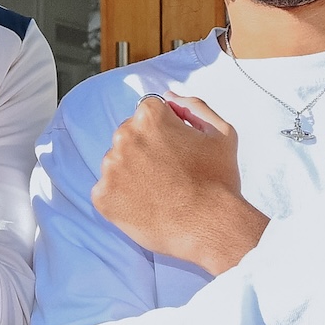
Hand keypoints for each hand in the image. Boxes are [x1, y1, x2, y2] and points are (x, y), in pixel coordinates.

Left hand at [94, 95, 266, 271]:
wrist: (209, 226)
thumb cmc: (219, 180)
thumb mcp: (222, 132)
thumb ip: (194, 106)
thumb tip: (169, 98)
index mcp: (150, 116)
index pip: (149, 113)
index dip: (165, 132)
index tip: (176, 151)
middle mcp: (125, 136)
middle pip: (130, 136)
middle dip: (145, 150)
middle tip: (170, 174)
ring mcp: (110, 167)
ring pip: (118, 163)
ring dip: (133, 173)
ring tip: (159, 192)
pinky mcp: (103, 196)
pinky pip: (108, 191)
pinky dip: (123, 198)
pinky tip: (146, 206)